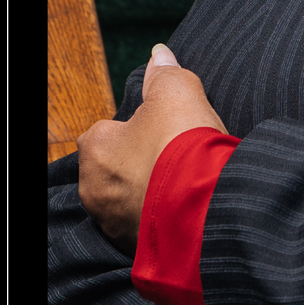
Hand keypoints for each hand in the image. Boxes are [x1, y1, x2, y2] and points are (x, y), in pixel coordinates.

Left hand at [76, 44, 227, 255]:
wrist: (208, 207)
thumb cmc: (184, 147)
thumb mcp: (178, 92)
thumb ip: (165, 73)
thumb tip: (160, 55)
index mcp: (96, 149)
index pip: (108, 131)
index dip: (140, 126)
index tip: (166, 129)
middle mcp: (96, 190)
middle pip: (118, 168)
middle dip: (144, 162)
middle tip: (179, 155)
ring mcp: (115, 224)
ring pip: (132, 200)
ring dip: (154, 191)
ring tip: (188, 181)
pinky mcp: (139, 249)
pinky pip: (149, 227)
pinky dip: (166, 218)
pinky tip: (190, 206)